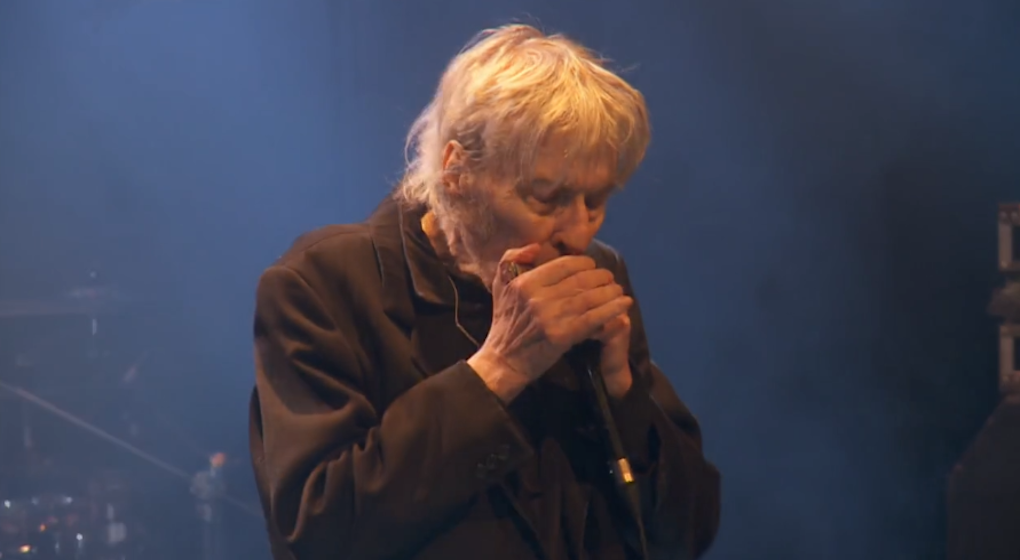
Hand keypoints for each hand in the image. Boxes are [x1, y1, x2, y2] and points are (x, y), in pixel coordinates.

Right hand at [468, 245, 633, 402]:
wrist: (505, 360)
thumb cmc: (505, 321)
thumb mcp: (500, 284)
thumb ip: (513, 258)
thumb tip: (537, 246)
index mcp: (526, 282)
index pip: (565, 264)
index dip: (585, 263)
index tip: (593, 267)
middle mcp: (538, 297)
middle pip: (581, 279)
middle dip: (602, 276)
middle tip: (610, 279)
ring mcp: (551, 317)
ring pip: (590, 297)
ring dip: (611, 291)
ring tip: (619, 290)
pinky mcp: (562, 335)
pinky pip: (594, 317)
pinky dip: (612, 309)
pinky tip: (624, 304)